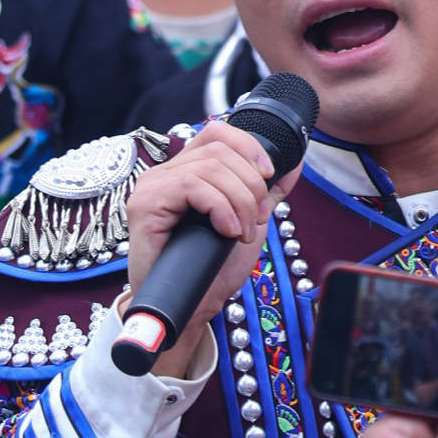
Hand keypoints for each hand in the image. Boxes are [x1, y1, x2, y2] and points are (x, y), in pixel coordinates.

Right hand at [123, 123, 297, 377]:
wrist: (189, 306)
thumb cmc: (210, 269)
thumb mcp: (248, 223)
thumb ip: (265, 193)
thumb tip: (292, 164)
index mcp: (186, 171)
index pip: (217, 131)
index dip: (249, 147)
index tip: (269, 177)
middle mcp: (165, 172)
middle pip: (219, 149)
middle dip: (251, 184)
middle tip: (257, 219)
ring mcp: (152, 186)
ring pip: (210, 167)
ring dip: (240, 201)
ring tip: (241, 231)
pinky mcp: (145, 204)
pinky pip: (192, 186)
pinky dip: (221, 208)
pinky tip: (227, 231)